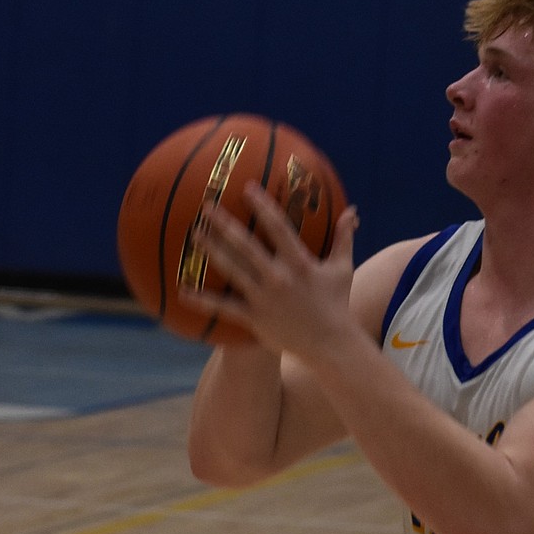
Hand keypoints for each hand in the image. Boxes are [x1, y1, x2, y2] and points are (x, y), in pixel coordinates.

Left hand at [182, 184, 359, 363]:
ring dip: (211, 250)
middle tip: (206, 206)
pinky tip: (183, 291)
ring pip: (232, 269)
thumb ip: (343, 238)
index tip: (246, 188)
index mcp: (299, 262)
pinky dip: (203, 300)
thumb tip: (351, 211)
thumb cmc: (337, 305)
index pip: (277, 227)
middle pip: (246, 245)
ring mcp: (263, 298)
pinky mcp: (253, 318)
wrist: (330, 345)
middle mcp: (278, 277)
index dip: (262, 205)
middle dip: (224, 224)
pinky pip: (224, 307)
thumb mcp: (343, 269)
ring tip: (194, 234)